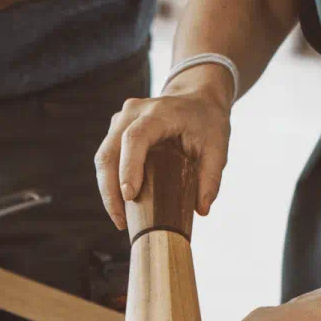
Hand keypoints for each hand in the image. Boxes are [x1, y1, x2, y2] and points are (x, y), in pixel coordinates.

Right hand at [94, 67, 233, 227]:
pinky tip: (121, 206)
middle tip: (121, 221)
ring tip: (120, 219)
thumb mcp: (217, 147)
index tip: (130, 196)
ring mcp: (121, 120)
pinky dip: (110, 184)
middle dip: (110, 189)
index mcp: (159, 112)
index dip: (129, 167)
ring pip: (103, 157)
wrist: (196, 98)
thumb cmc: (206, 122)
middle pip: (109, 151)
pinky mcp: (116, 132)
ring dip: (107, 190)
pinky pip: (107, 159)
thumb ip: (211, 177)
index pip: (135, 138)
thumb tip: (202, 210)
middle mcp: (133, 112)